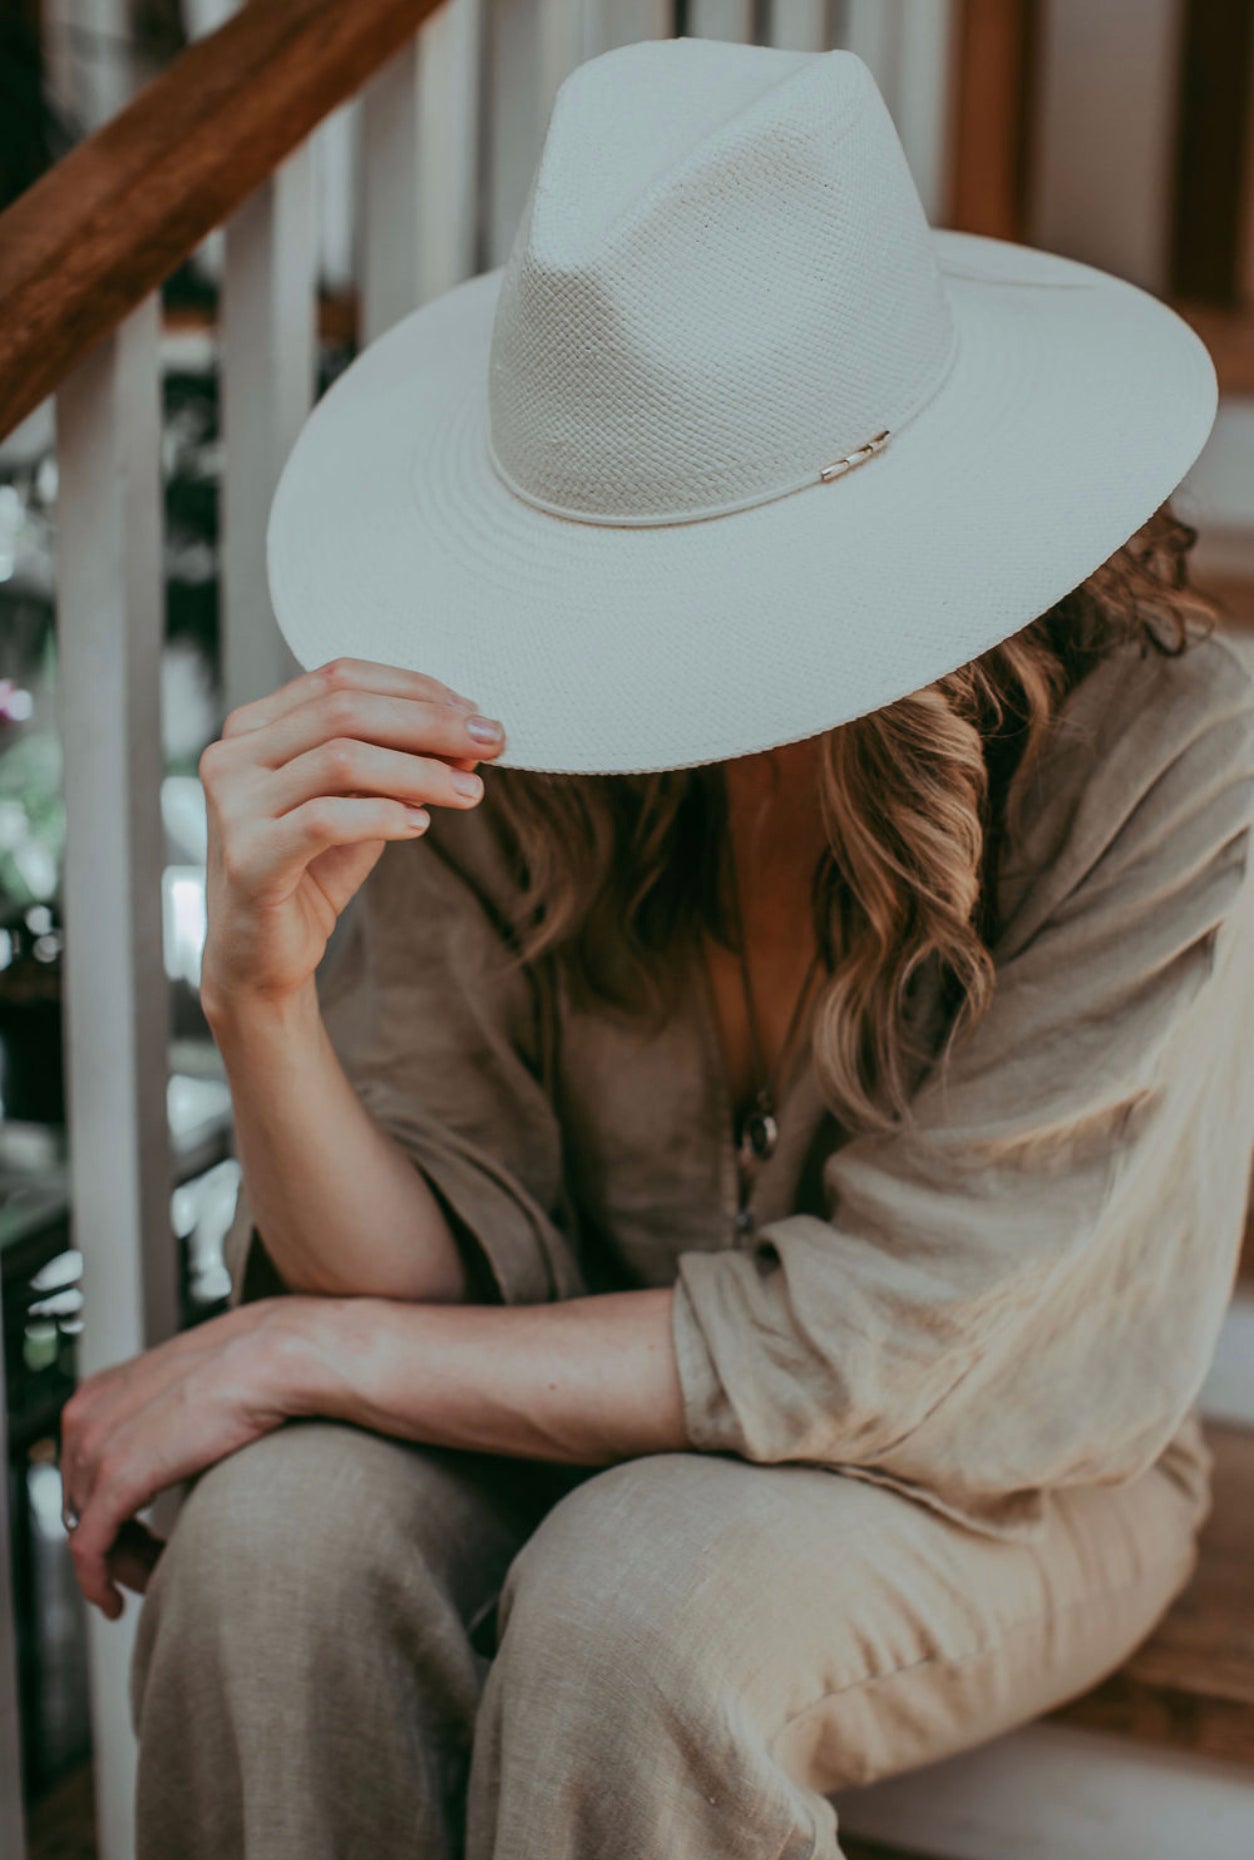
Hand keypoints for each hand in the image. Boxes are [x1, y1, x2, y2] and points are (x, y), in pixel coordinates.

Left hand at [58, 1301, 304, 1617]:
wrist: (279, 1356)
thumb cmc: (255, 1367)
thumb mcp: (191, 1390)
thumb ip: (168, 1416)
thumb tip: (181, 1449)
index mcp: (101, 1390)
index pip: (82, 1468)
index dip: (108, 1506)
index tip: (138, 1533)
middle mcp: (85, 1414)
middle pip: (80, 1499)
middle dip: (113, 1536)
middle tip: (152, 1562)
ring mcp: (96, 1445)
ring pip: (85, 1529)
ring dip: (118, 1561)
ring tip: (156, 1577)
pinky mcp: (116, 1478)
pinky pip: (89, 1549)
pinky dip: (97, 1582)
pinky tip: (115, 1604)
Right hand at [197, 658, 507, 1015]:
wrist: (260, 955)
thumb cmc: (311, 872)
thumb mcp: (363, 804)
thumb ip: (400, 763)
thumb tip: (470, 732)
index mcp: (253, 728)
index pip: (339, 679)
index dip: (413, 689)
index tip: (473, 712)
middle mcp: (232, 756)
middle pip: (344, 711)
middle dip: (429, 723)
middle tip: (491, 741)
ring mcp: (233, 806)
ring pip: (341, 760)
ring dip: (419, 771)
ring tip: (469, 791)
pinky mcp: (248, 858)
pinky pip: (326, 820)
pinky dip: (384, 816)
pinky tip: (421, 825)